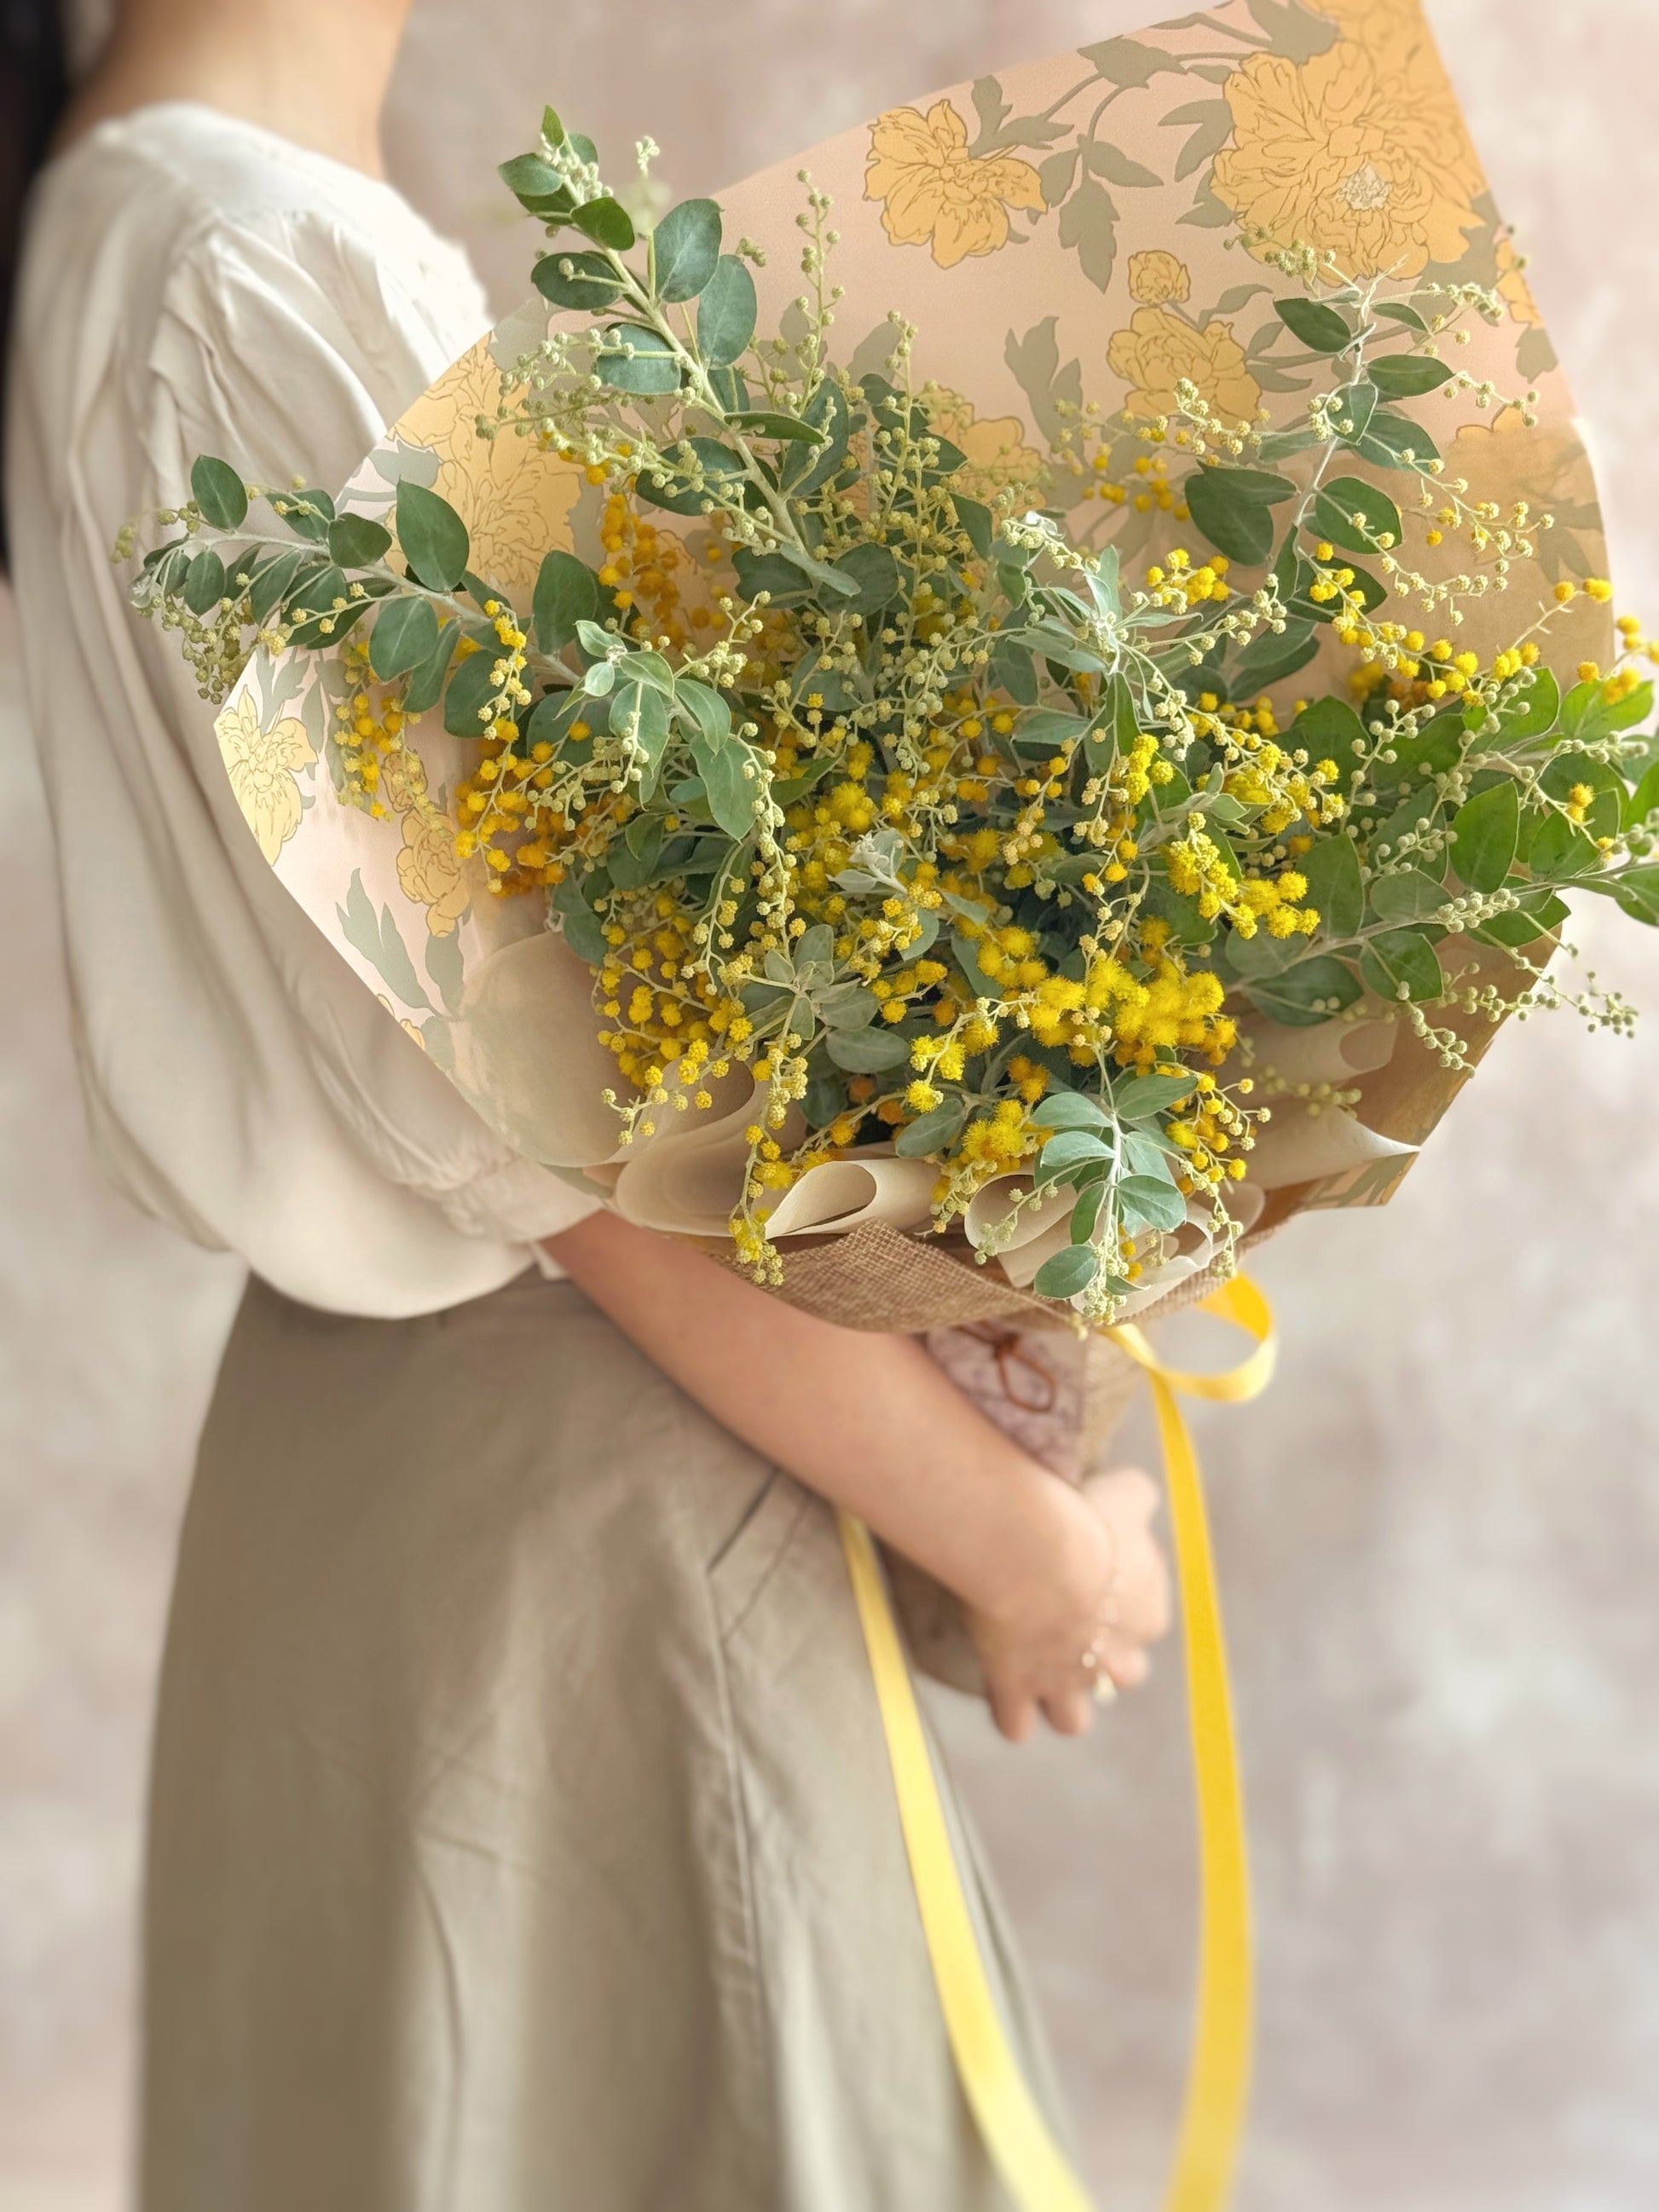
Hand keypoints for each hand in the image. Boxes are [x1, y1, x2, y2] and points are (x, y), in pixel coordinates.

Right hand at [965, 1467, 1171, 1743]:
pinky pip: (1016, 1725)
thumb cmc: (1086, 1520)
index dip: (1123, 1604)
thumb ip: (1139, 1497)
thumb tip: (1139, 1494)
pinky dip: (1010, 1715)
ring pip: (1074, 1719)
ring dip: (1062, 1705)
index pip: (1147, 1619)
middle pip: (1123, 1678)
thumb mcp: (1127, 1493)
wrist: (1036, 1555)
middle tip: (1073, 1632)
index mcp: (1147, 1615)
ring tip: (1040, 1679)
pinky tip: (1001, 1694)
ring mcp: (1066, 1681)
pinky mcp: (1019, 1689)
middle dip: (1103, 1664)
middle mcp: (1115, 1660)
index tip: (1096, 1579)